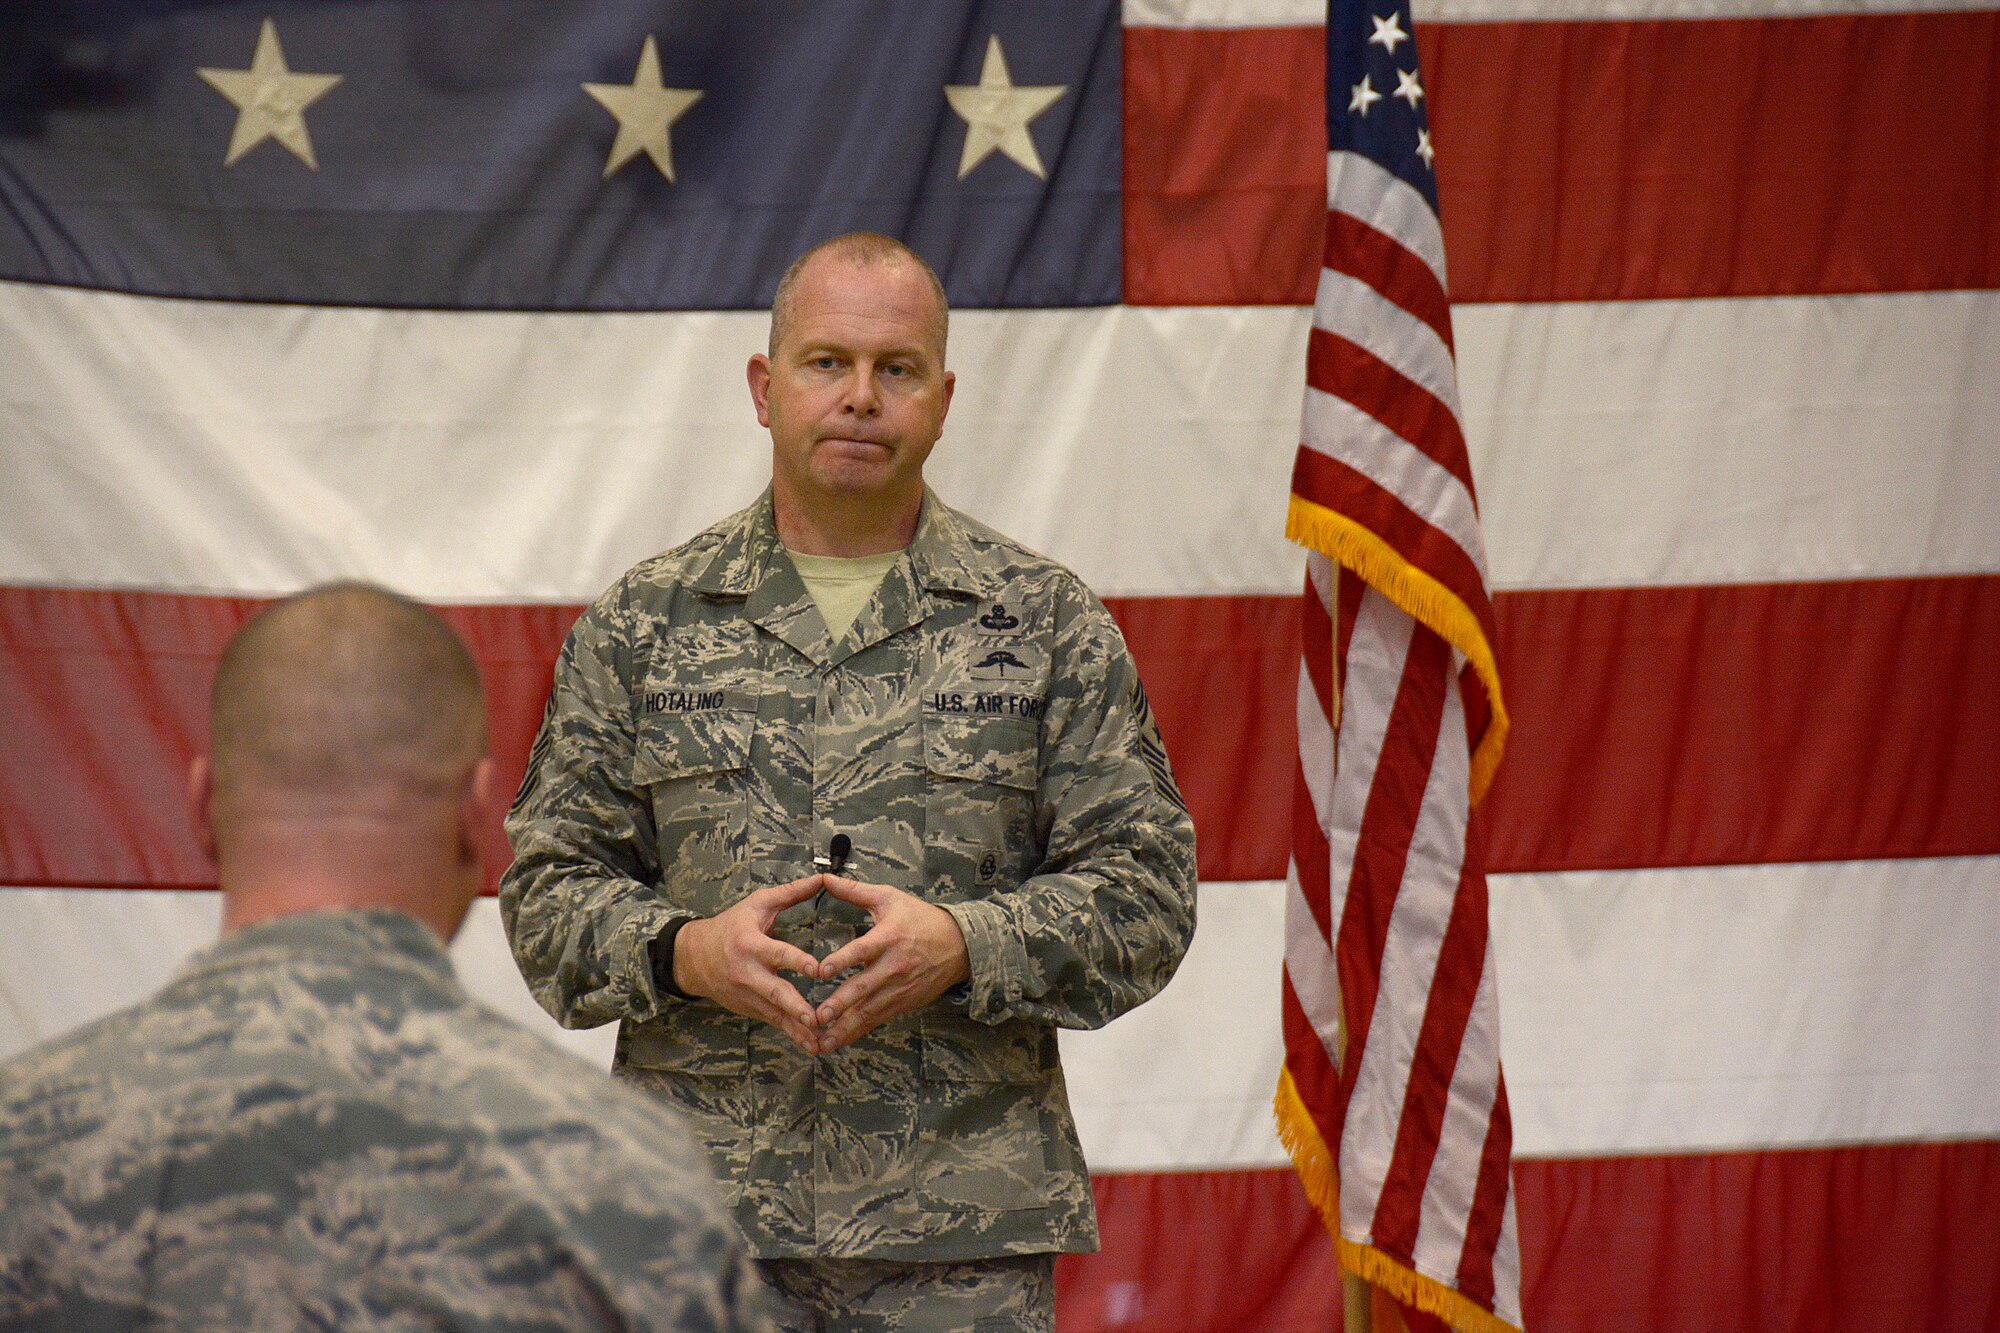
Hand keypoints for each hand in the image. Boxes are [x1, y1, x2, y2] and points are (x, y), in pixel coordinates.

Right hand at [673, 876, 824, 1053]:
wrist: (693, 957)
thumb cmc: (730, 926)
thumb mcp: (757, 905)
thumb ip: (791, 893)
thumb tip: (822, 878)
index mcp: (751, 945)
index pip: (778, 954)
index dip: (797, 962)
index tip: (818, 970)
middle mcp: (748, 973)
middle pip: (774, 992)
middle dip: (795, 1006)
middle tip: (814, 1018)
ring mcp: (748, 995)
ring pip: (775, 1014)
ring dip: (797, 1030)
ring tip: (819, 1043)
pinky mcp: (750, 1009)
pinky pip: (773, 1023)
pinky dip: (791, 1035)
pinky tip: (811, 1047)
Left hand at [811, 877, 969, 1053]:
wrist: (959, 945)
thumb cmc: (921, 919)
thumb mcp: (890, 899)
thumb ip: (855, 891)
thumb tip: (825, 878)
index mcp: (889, 937)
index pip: (863, 950)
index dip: (843, 960)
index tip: (822, 971)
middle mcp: (894, 965)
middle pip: (864, 987)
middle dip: (841, 1003)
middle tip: (819, 1015)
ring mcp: (900, 987)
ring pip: (869, 1010)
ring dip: (846, 1027)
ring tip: (824, 1041)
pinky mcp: (904, 1002)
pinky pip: (878, 1019)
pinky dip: (859, 1032)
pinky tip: (841, 1042)